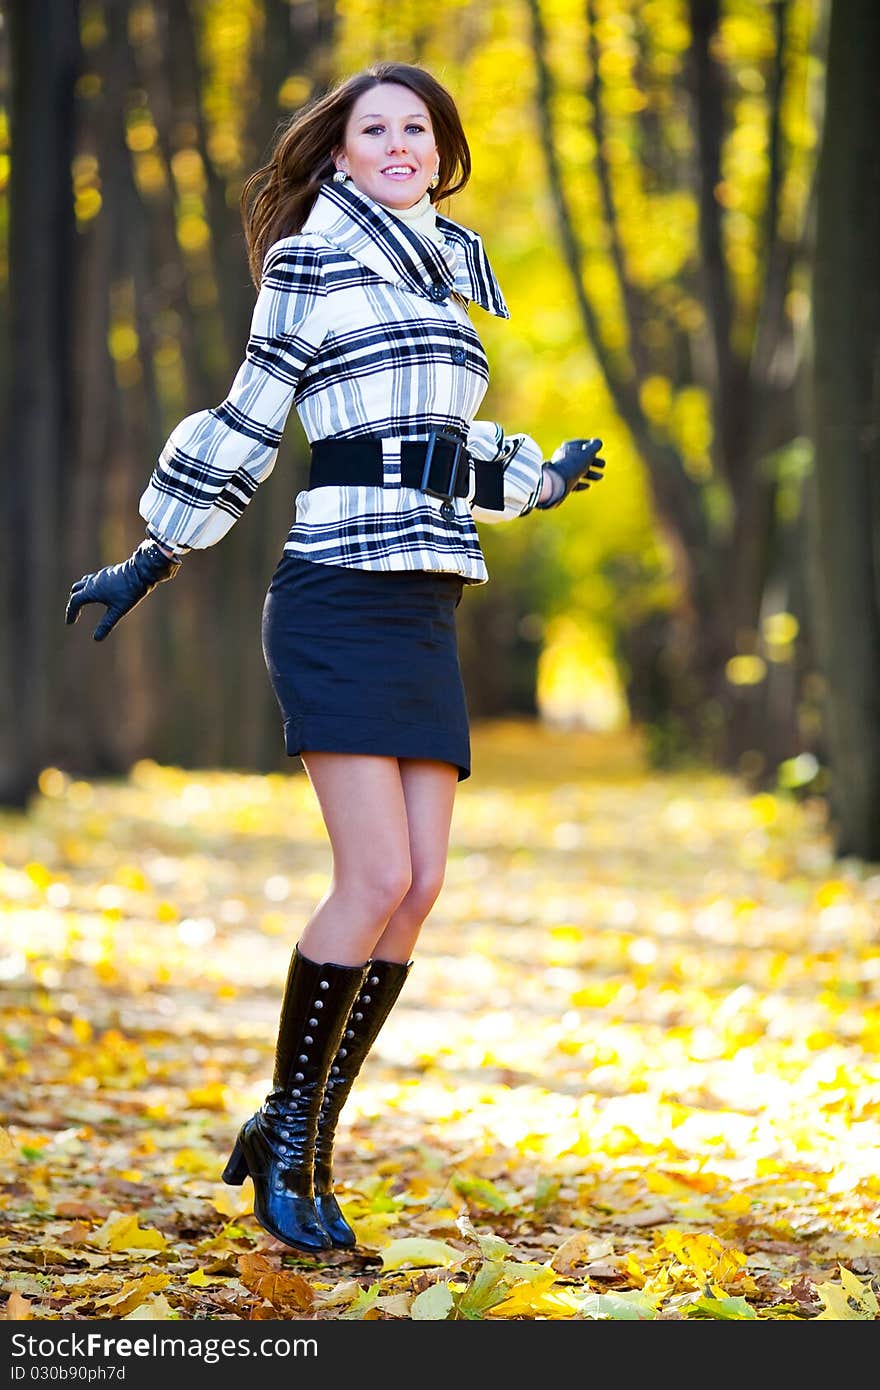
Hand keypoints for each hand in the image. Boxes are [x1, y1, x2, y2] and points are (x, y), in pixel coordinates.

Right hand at [65, 539, 180, 640]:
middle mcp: (93, 581)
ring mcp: (100, 575)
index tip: (70, 622)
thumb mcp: (118, 611)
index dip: (71, 613)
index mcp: (92, 591)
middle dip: (74, 602)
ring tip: (83, 602)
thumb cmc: (129, 592)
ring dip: (80, 592)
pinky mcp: (107, 572)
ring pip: (84, 583)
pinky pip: (93, 579)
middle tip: (75, 613)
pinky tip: (99, 591)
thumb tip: (96, 639)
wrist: (140, 572)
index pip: (75, 601)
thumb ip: (106, 624)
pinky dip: (89, 587)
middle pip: (76, 591)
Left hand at [536, 438, 604, 508]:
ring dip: (590, 473)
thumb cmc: (572, 466)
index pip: (580, 444)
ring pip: (578, 471)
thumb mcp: (586, 454)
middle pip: (580, 459)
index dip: (591, 446)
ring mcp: (562, 472)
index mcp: (568, 449)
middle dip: (593, 461)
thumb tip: (598, 442)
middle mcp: (563, 459)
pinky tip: (588, 485)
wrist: (556, 483)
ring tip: (600, 477)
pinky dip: (581, 483)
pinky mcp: (560, 484)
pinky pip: (572, 482)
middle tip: (603, 465)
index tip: (599, 448)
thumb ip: (594, 447)